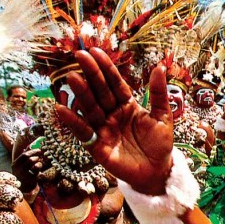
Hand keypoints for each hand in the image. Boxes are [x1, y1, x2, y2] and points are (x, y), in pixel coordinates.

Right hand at [11, 148, 43, 191]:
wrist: (22, 188)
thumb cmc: (22, 174)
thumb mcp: (20, 165)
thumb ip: (24, 156)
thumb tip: (30, 146)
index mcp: (15, 164)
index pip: (24, 155)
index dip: (33, 151)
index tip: (39, 150)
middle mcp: (18, 170)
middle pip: (30, 159)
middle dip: (37, 157)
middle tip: (39, 158)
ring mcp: (25, 176)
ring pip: (36, 165)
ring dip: (39, 164)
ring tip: (38, 165)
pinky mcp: (31, 180)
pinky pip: (39, 172)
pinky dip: (40, 170)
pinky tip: (38, 172)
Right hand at [57, 48, 174, 194]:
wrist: (157, 172)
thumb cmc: (159, 144)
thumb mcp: (162, 116)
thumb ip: (159, 94)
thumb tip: (160, 68)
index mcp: (127, 105)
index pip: (114, 83)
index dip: (105, 68)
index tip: (95, 52)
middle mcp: (112, 114)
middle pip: (100, 92)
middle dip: (91, 75)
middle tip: (80, 56)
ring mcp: (103, 130)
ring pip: (91, 108)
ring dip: (81, 94)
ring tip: (72, 77)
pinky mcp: (97, 147)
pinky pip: (83, 132)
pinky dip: (73, 122)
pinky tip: (62, 109)